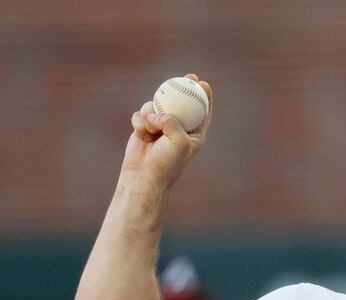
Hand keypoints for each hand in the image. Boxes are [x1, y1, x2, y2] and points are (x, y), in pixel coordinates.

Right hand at [123, 73, 212, 187]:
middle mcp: (178, 128)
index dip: (204, 96)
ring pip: (156, 105)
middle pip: (181, 102)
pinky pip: (140, 114)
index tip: (203, 83)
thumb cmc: (166, 163)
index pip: (202, 111)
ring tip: (150, 126)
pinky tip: (141, 134)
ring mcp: (160, 126)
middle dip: (184, 87)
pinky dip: (139, 122)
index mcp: (194, 134)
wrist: (143, 176)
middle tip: (188, 76)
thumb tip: (157, 112)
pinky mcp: (144, 126)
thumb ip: (173, 122)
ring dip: (151, 112)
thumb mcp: (178, 141)